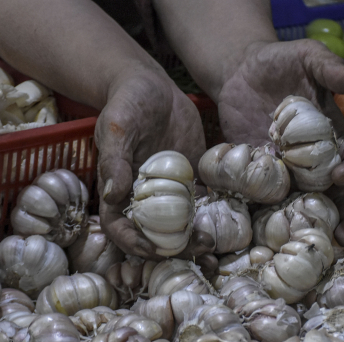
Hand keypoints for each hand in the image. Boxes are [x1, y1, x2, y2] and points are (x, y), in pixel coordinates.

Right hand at [96, 68, 214, 261]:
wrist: (153, 87)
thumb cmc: (126, 103)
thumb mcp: (117, 128)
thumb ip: (114, 162)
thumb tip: (112, 196)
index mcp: (118, 191)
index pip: (120, 228)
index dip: (133, 243)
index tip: (153, 250)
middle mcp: (144, 199)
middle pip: (154, 236)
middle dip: (174, 250)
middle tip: (198, 251)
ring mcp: (170, 193)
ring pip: (180, 227)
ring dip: (195, 241)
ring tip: (214, 248)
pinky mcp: (192, 182)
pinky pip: (202, 205)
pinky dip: (214, 218)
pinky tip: (231, 225)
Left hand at [216, 39, 343, 247]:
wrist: (241, 71)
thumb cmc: (282, 62)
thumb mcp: (308, 57)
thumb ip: (329, 69)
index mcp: (333, 138)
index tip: (342, 177)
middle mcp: (313, 162)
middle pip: (333, 196)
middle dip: (341, 217)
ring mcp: (285, 173)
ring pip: (300, 205)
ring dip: (305, 226)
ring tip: (306, 246)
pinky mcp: (256, 176)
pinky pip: (262, 199)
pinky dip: (262, 215)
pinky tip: (262, 234)